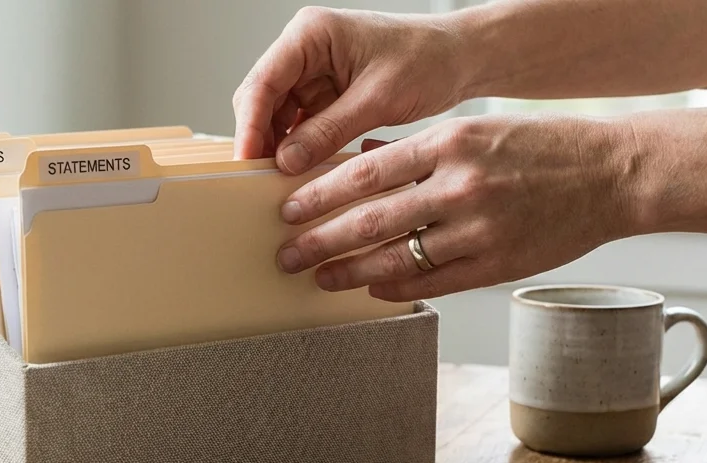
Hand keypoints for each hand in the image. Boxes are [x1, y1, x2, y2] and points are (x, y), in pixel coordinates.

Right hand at [232, 7, 472, 171]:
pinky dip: (299, 149)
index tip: (247, 160)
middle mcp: (305, 49)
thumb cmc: (427, 60)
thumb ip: (328, 131)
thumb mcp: (377, 99)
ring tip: (280, 184)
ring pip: (277, 116)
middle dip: (261, 139)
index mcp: (311, 34)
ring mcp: (312, 72)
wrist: (459, 59)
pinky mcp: (325, 94)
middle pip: (262, 99)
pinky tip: (301, 174)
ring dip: (279, 148)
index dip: (250, 124)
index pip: (264, 81)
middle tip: (260, 181)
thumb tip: (286, 162)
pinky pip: (300, 125)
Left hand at [275, 115, 637, 300]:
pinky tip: (371, 288)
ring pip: (396, 256)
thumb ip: (420, 148)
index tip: (289, 208)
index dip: (320, 194)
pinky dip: (395, 287)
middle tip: (287, 254)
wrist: (613, 175)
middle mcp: (461, 186)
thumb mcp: (479, 130)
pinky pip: (433, 282)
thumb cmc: (545, 149)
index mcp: (451, 143)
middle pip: (371, 218)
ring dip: (349, 271)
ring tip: (319, 278)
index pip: (366, 172)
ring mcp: (479, 229)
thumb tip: (363, 157)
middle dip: (320, 240)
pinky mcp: (497, 263)